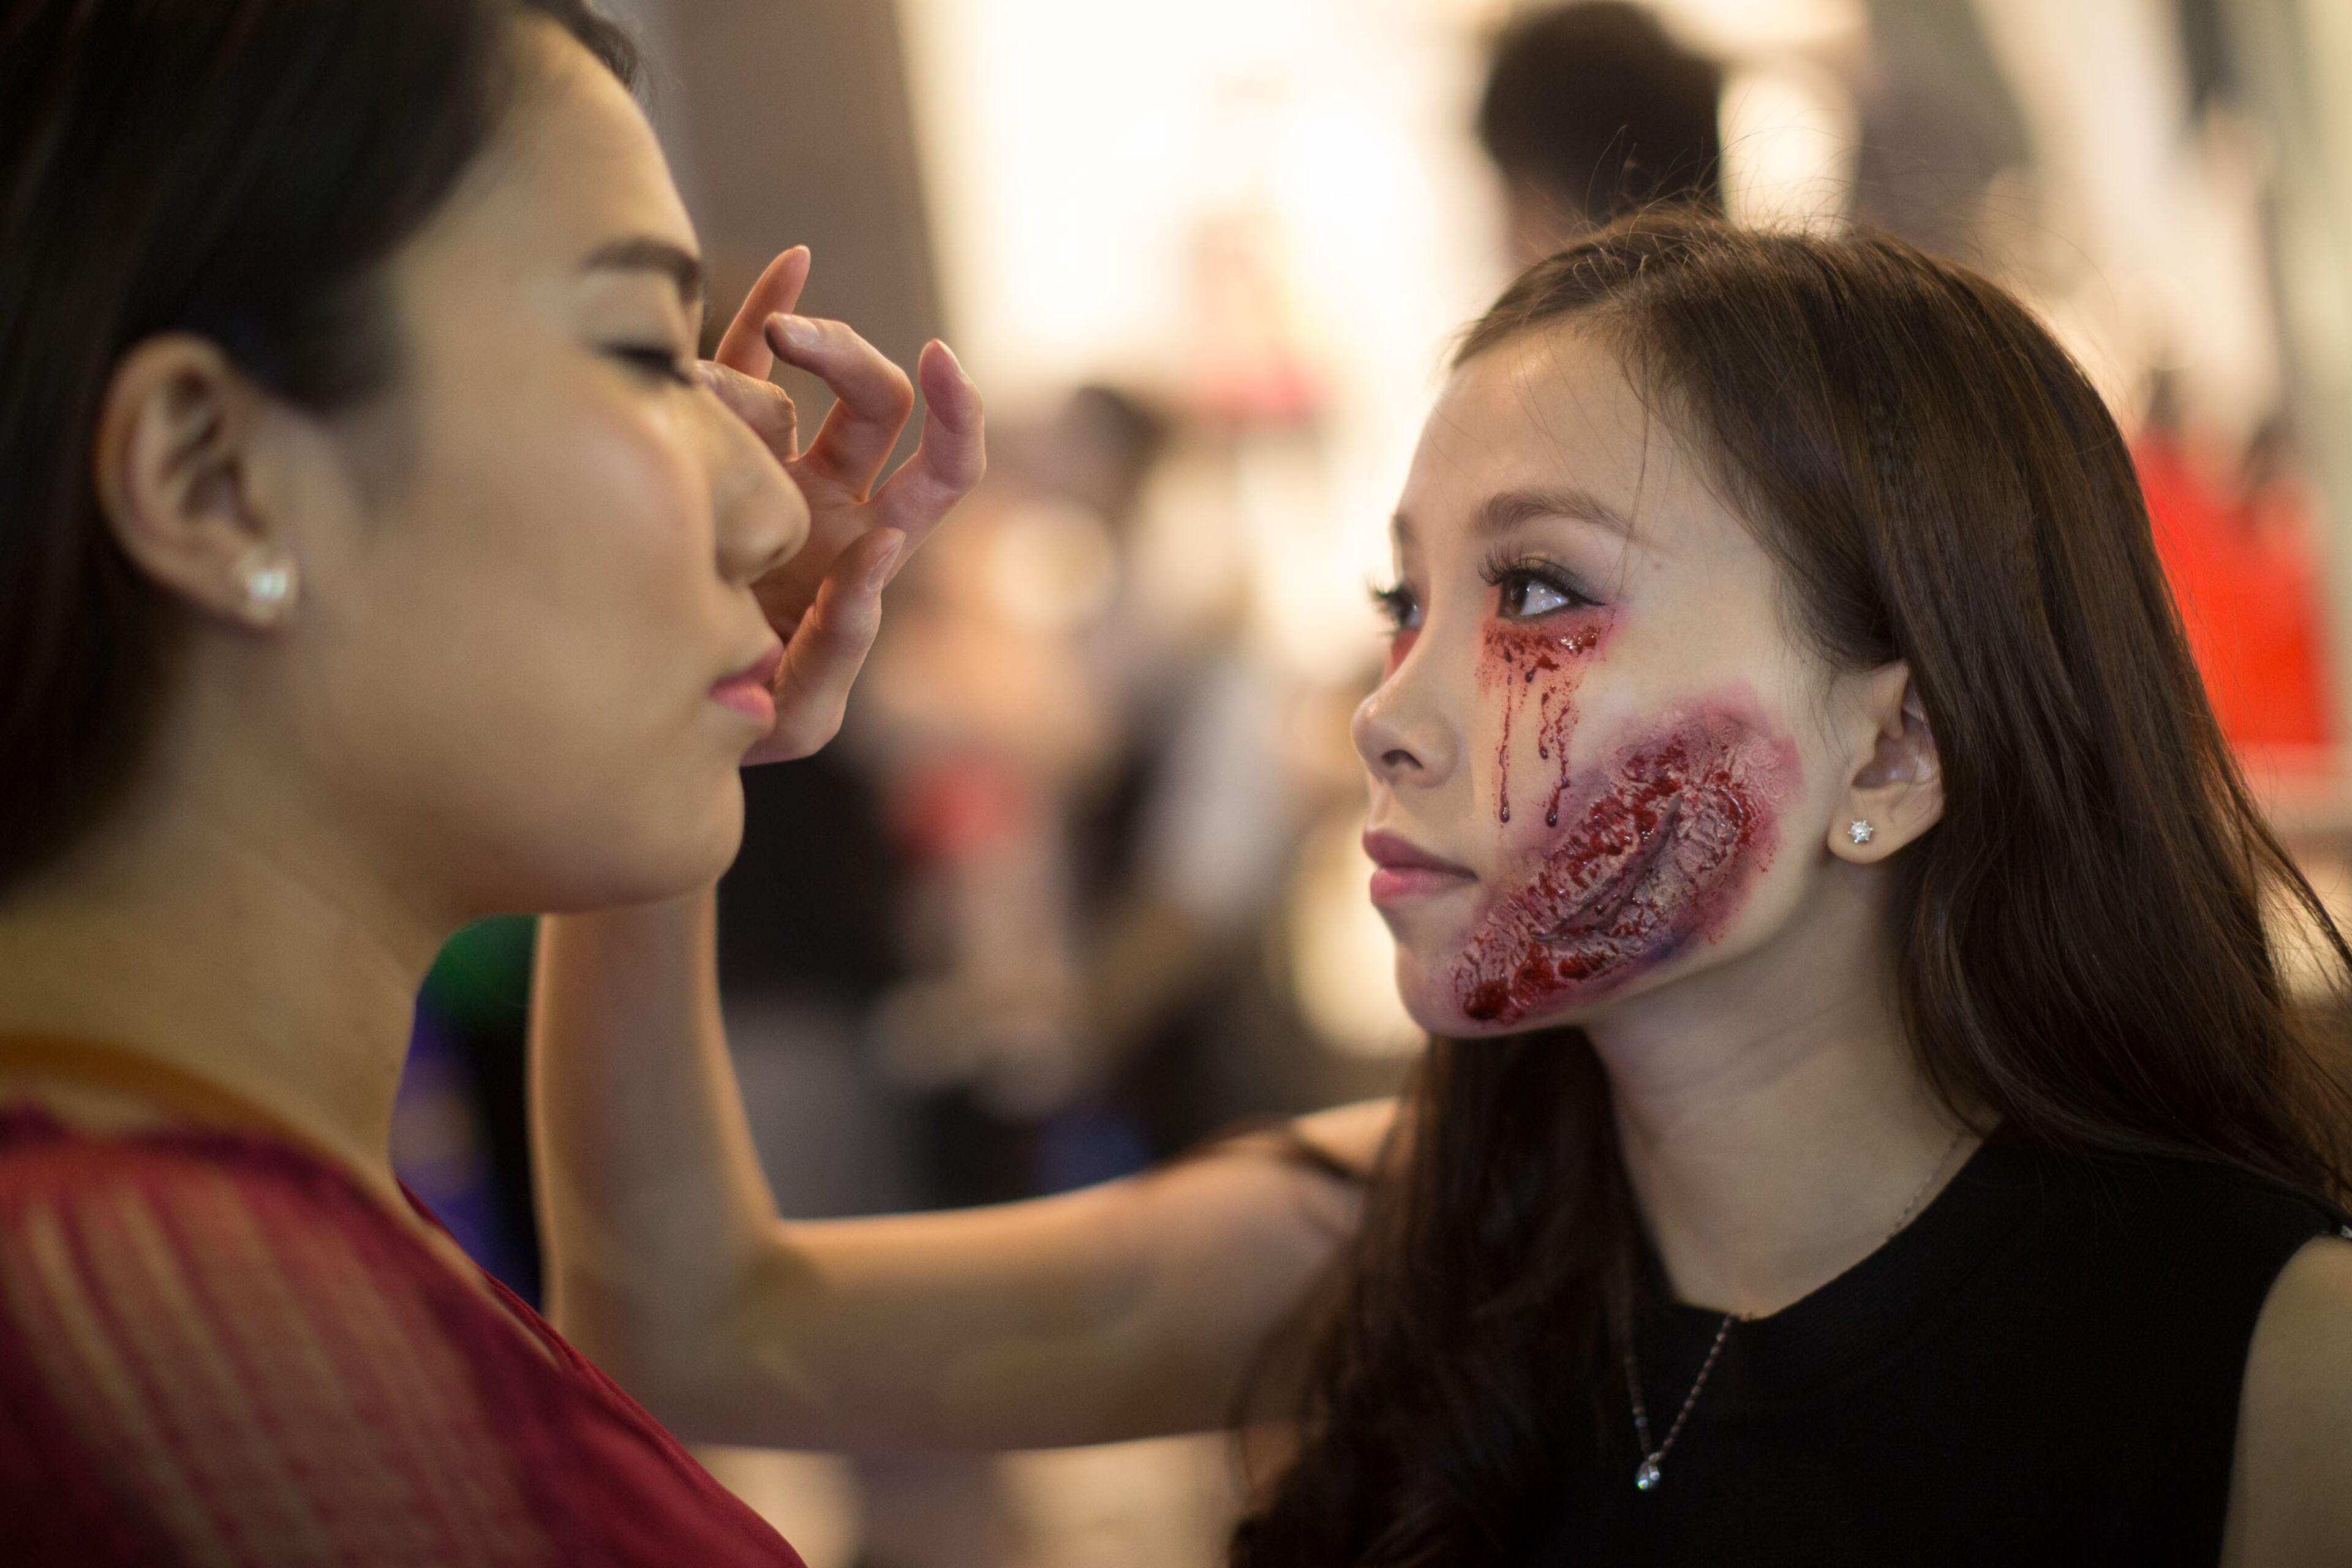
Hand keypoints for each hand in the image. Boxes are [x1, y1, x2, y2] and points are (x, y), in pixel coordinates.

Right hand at [702, 246, 984, 762]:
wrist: (651, 719)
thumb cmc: (741, 730)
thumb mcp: (798, 713)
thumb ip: (842, 645)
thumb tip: (878, 551)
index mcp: (870, 550)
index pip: (943, 467)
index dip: (956, 414)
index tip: (938, 362)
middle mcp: (832, 498)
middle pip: (874, 402)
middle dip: (850, 359)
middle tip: (799, 350)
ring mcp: (771, 470)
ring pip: (794, 382)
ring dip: (774, 351)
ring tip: (702, 392)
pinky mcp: (709, 454)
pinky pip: (743, 366)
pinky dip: (772, 311)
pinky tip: (798, 260)